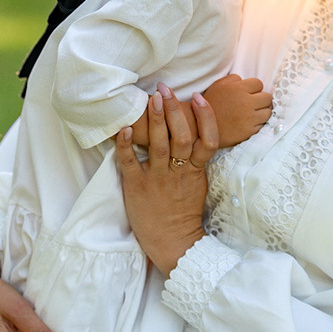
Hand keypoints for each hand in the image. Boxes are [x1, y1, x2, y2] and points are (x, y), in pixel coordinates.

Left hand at [116, 84, 218, 276]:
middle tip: (165, 89)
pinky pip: (129, 162)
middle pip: (182, 136)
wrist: (173, 242)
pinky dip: (126, 144)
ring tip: (151, 98)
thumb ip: (196, 160)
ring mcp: (157, 178)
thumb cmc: (184, 212)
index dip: (206, 117)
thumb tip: (196, 135)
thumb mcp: (198, 183)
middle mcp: (178, 172)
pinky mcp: (136, 187)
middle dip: (174, 110)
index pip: (208, 139)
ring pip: (159, 144)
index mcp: (196, 171)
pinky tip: (124, 128)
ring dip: (155, 119)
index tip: (199, 98)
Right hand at [203, 74, 272, 145]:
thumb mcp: (218, 85)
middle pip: (267, 97)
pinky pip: (262, 125)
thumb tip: (244, 80)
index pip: (259, 84)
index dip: (254, 88)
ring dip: (262, 111)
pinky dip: (257, 123)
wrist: (200, 128)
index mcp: (239, 89)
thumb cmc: (209, 105)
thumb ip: (233, 79)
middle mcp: (247, 102)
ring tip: (252, 113)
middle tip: (253, 103)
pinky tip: (248, 122)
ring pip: (268, 112)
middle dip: (261, 99)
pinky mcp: (250, 131)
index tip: (248, 93)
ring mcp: (250, 118)